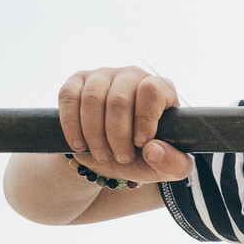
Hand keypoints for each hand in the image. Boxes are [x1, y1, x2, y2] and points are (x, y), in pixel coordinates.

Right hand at [58, 66, 193, 182]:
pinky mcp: (77, 81)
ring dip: (94, 134)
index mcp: (161, 89)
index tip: (140, 143)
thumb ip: (174, 164)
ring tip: (102, 155)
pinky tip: (80, 144)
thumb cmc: (146, 158)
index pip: (152, 90)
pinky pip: (69, 96)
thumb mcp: (167, 168)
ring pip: (92, 98)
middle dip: (117, 136)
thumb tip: (153, 149)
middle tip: (121, 158)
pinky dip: (72, 125)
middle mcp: (133, 76)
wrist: (112, 157)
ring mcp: (104, 75)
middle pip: (119, 99)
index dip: (144, 119)